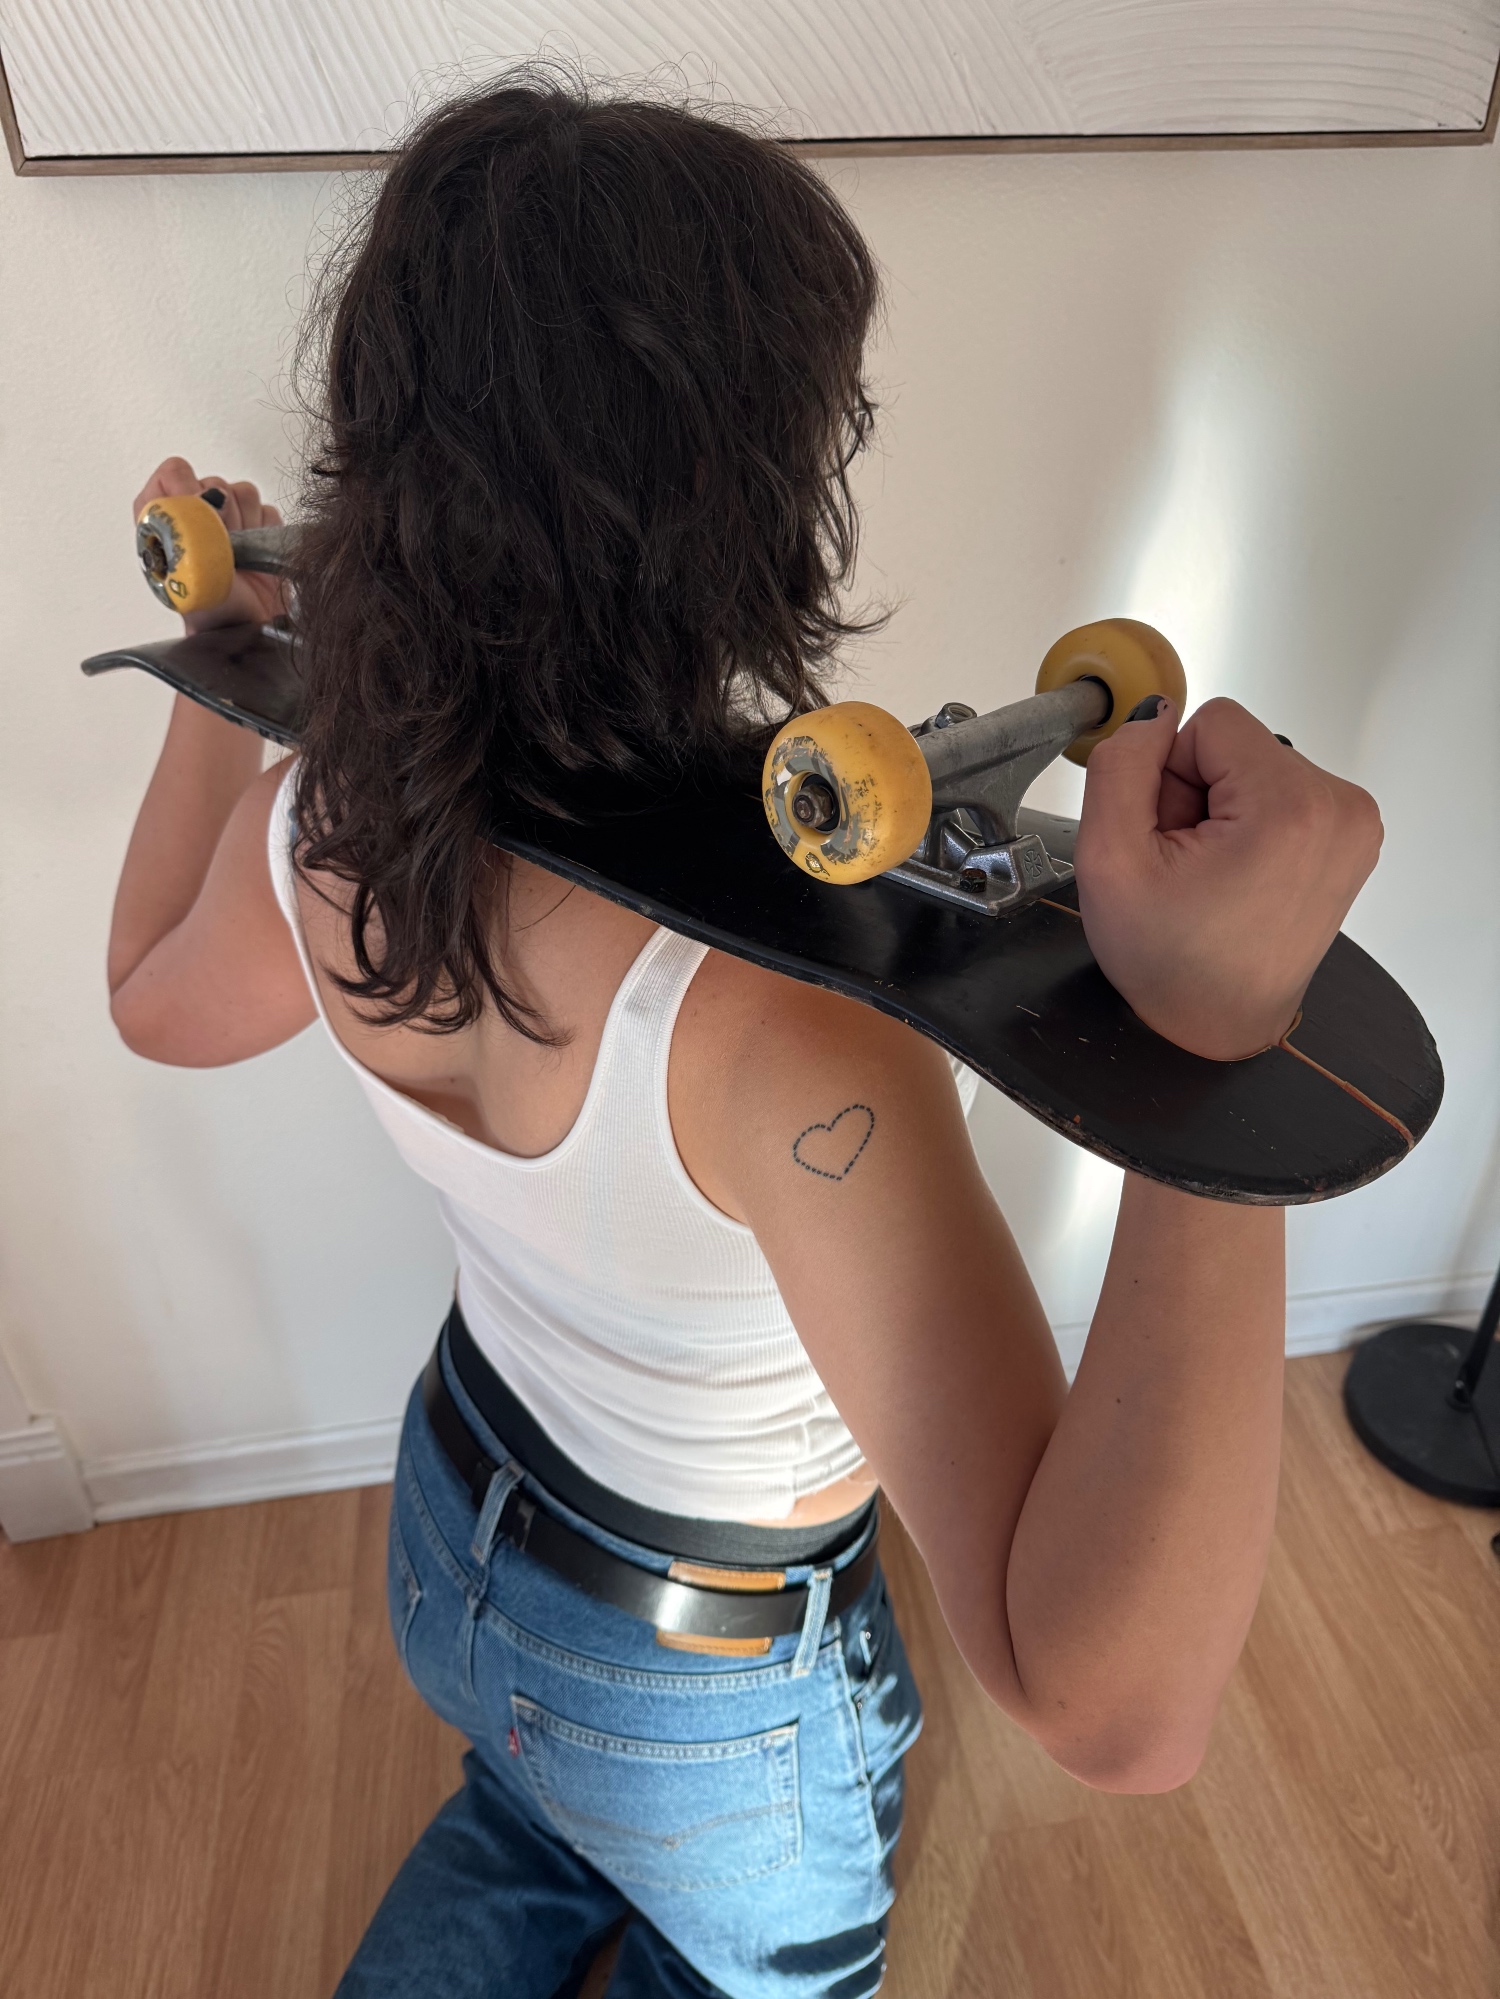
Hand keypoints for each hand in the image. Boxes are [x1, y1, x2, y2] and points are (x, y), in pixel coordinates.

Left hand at [132, 456, 286, 631]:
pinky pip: (268, 510)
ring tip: (240, 557)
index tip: (199, 522)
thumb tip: (198, 488)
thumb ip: (183, 521)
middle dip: (223, 516)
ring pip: (243, 492)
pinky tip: (257, 557)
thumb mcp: (185, 569)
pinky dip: (267, 534)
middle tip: (222, 549)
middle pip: (213, 481)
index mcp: (164, 520)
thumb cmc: (212, 610)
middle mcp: (194, 516)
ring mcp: (228, 520)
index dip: (189, 492)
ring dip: (247, 526)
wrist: (251, 631)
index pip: (172, 474)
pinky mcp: (259, 527)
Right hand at [1073, 696, 1382, 1060]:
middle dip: (1197, 795)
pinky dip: (1249, 827)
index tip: (1173, 840)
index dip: (1170, 777)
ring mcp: (1354, 824)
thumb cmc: (1171, 964)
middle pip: (1236, 746)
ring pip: (1255, 768)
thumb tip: (1154, 715)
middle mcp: (1341, 807)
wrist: (1217, 1027)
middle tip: (1188, 867)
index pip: (1210, 722)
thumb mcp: (1108, 860)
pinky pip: (1280, 793)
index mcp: (1292, 807)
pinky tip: (1236, 878)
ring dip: (1220, 813)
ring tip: (1212, 878)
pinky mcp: (1350, 836)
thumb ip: (1120, 765)